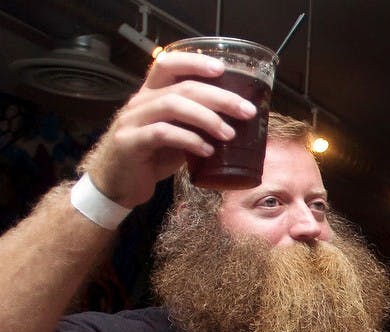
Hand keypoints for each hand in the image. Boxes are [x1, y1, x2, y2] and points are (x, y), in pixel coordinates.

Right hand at [78, 51, 257, 208]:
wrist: (117, 185)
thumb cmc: (151, 158)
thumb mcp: (176, 137)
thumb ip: (195, 126)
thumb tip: (235, 124)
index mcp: (151, 95)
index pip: (168, 65)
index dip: (194, 62)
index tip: (223, 69)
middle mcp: (140, 102)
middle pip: (182, 87)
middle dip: (219, 97)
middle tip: (246, 111)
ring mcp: (132, 121)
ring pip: (172, 105)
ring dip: (207, 118)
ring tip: (230, 134)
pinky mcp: (129, 143)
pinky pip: (162, 133)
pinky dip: (189, 140)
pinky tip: (207, 151)